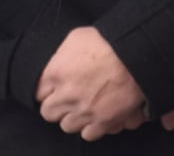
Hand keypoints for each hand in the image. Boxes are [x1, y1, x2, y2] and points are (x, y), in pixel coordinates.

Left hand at [36, 27, 155, 140]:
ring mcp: (85, 110)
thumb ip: (61, 56)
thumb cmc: (107, 42)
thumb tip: (59, 63)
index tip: (52, 88)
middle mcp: (67, 95)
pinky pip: (88, 134)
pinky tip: (94, 117)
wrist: (136, 55)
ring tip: (81, 108)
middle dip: (55, 106)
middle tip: (65, 99)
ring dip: (72, 117)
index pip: (38, 92)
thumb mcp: (76, 39)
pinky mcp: (104, 121)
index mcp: (56, 73)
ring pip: (66, 126)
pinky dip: (90, 127)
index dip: (46, 90)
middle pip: (48, 112)